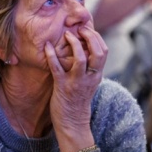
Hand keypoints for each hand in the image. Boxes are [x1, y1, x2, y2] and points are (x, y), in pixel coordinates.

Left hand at [44, 26, 105, 151]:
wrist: (73, 122)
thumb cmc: (78, 99)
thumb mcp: (89, 82)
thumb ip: (88, 67)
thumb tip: (83, 48)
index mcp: (97, 75)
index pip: (104, 51)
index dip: (96, 37)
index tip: (86, 29)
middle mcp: (90, 77)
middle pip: (98, 52)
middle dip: (90, 36)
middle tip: (79, 29)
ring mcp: (76, 82)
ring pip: (80, 58)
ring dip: (74, 43)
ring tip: (67, 35)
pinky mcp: (62, 87)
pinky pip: (57, 68)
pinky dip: (52, 55)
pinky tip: (47, 47)